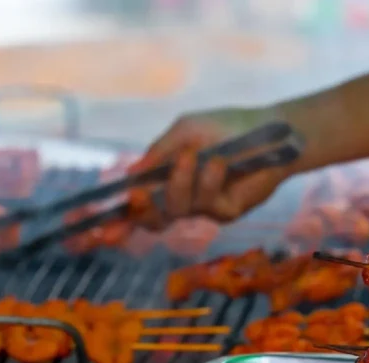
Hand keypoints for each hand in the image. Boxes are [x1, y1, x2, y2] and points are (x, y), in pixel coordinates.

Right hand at [134, 108, 293, 224]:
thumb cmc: (225, 127)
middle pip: (152, 220)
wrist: (270, 130)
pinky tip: (217, 163)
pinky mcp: (226, 212)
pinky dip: (208, 181)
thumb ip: (158, 153)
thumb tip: (130, 174)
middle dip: (141, 211)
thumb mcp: (185, 131)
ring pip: (177, 209)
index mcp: (166, 181)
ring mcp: (203, 208)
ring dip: (179, 183)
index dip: (118, 221)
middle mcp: (182, 198)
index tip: (98, 229)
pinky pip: (207, 204)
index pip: (138, 207)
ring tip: (192, 157)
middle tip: (137, 195)